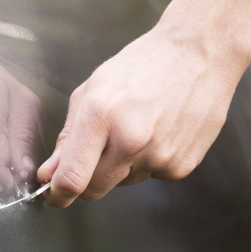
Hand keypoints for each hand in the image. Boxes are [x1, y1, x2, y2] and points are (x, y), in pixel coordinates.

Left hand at [36, 22, 246, 207]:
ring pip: (123, 183)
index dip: (58, 195)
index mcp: (101, 115)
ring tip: (138, 127)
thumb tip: (51, 173)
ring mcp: (159, 156)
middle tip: (95, 154)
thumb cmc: (143, 65)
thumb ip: (68, 135)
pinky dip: (148, 161)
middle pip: (95, 190)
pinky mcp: (181, 166)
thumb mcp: (93, 89)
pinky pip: (151, 176)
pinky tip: (160, 132)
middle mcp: (131, 140)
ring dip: (121, 166)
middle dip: (86, 180)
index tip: (54, 196)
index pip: (72, 177)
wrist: (199, 54)